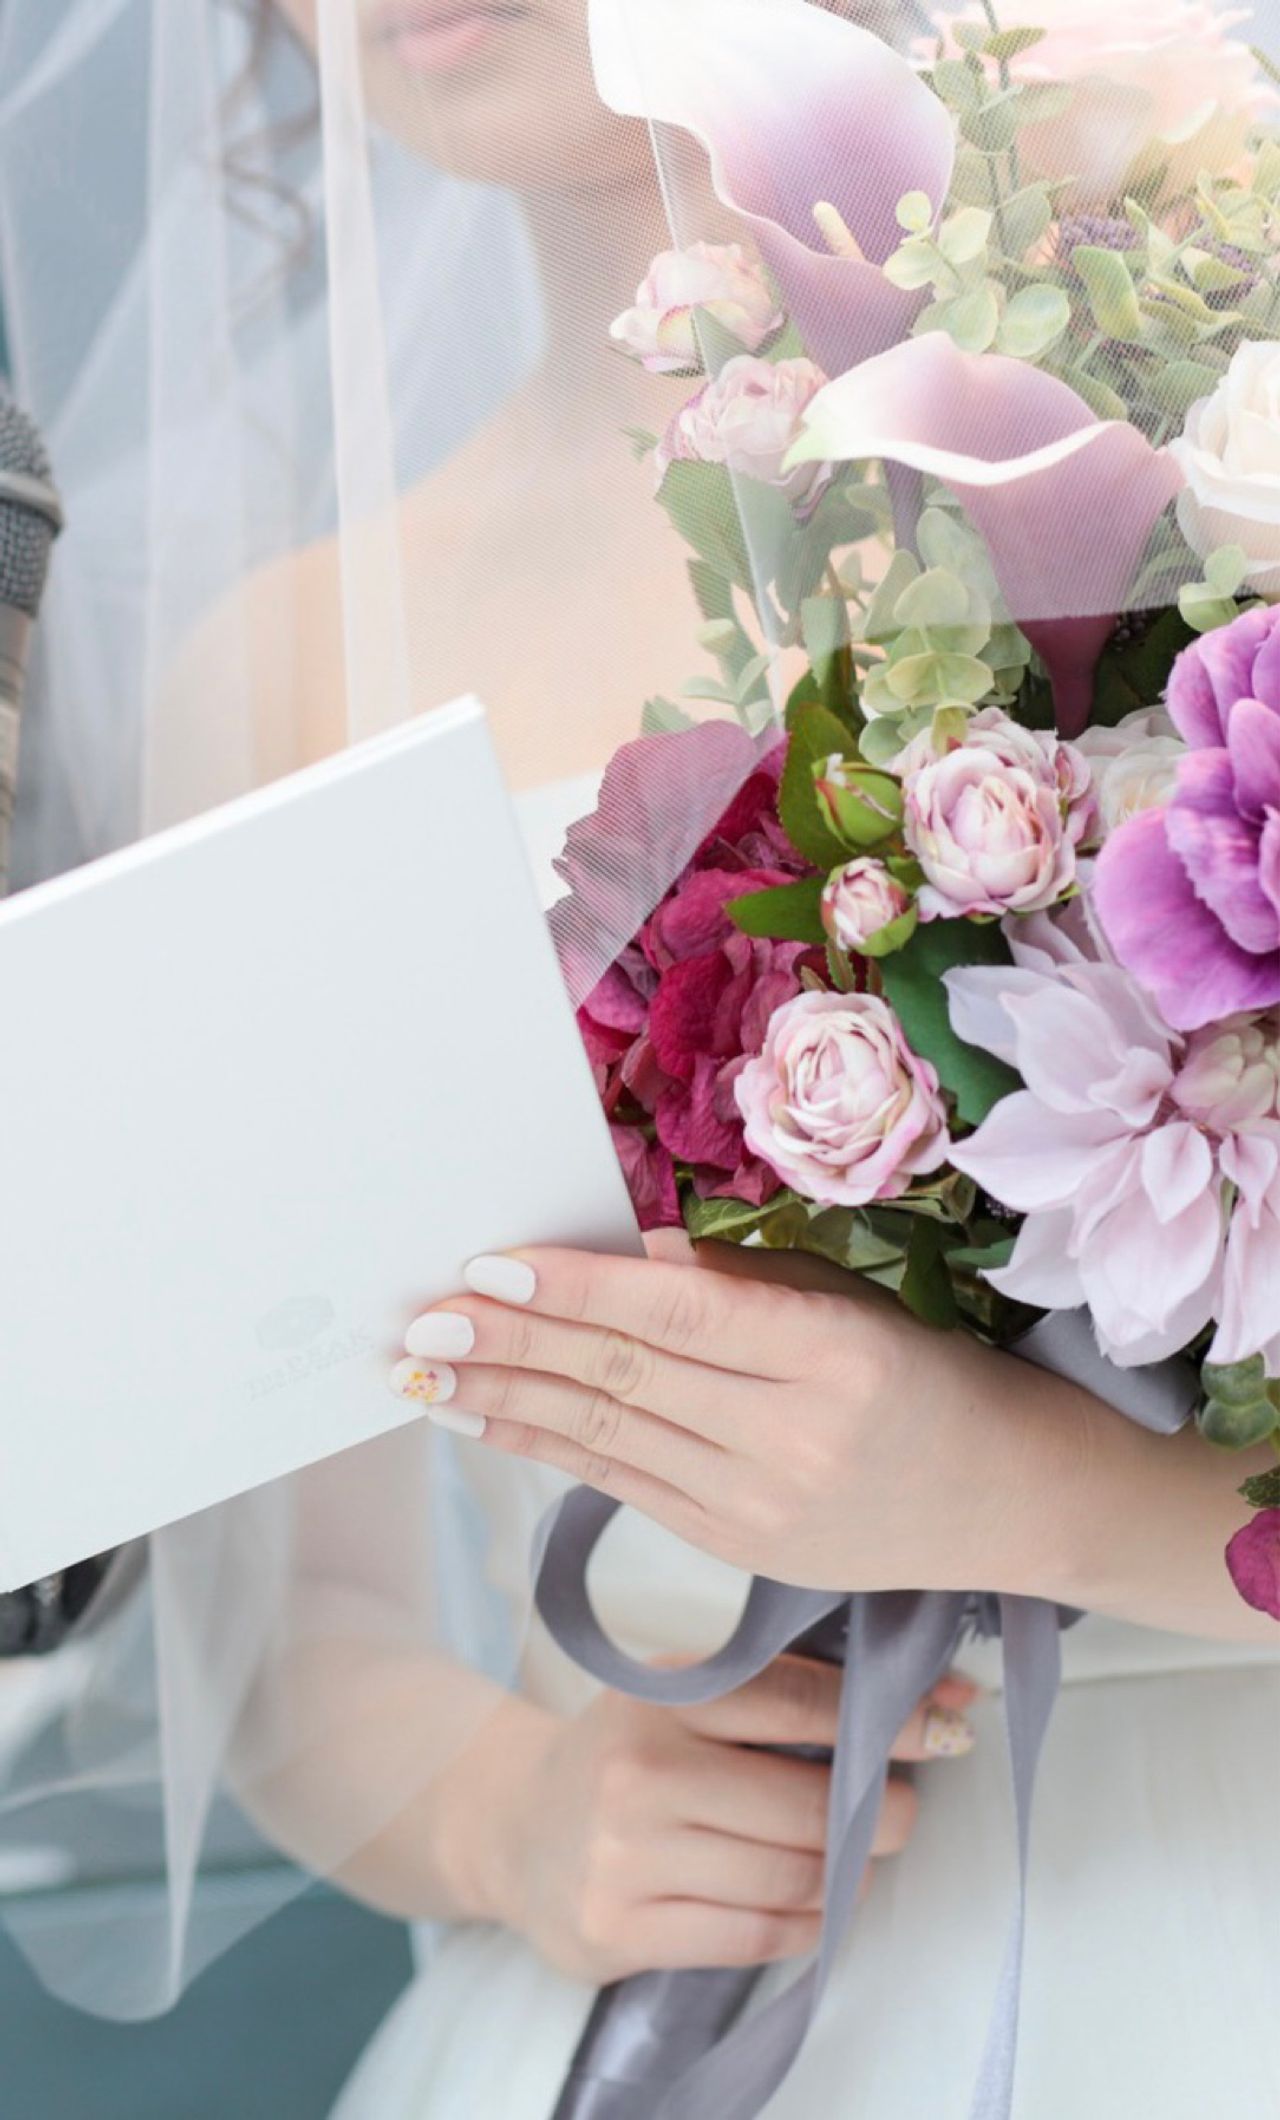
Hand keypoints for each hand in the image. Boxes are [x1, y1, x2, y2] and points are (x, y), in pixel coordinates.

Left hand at [394, 1238, 1089, 1595]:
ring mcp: (762, 1504)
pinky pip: (625, 1486)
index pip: (671, 1314)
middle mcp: (791, 1435)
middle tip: (422, 1319)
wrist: (1008, 1500)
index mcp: (829, 1352)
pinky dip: (552, 1449)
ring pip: (607, 1438)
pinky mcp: (742, 1549)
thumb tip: (624, 1255)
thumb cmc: (928, 1373)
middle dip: (510, 1347)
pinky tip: (495, 1419)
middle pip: (622, 1379)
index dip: (571, 1290)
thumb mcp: (849, 1302)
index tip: (487, 1267)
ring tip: (427, 1373)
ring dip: (507, 1402)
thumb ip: (738, 1281)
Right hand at [440, 1656, 976, 1984]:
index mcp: (661, 1695)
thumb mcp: (679, 1696)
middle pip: (803, 1805)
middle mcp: (639, 1772)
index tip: (948, 1723)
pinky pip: (754, 1934)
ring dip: (848, 1873)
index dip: (885, 1717)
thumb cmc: (626, 1752)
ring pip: (787, 1875)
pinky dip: (809, 1923)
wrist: (514, 1824)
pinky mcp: (621, 1929)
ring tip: (863, 1858)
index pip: (797, 1701)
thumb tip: (935, 1696)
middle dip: (879, 1812)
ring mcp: (625, 1857)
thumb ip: (780, 1694)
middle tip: (905, 1811)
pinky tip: (822, 1905)